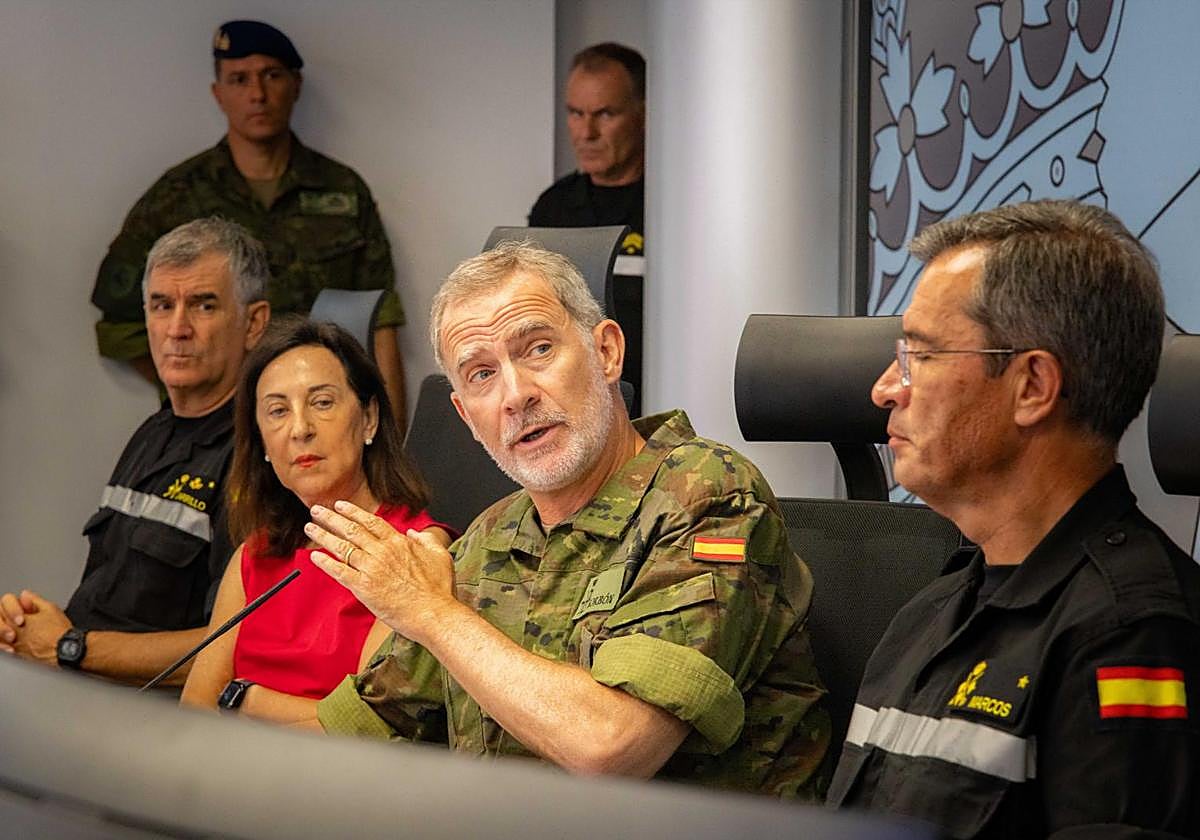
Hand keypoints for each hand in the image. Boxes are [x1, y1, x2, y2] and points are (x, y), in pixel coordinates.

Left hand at [0, 591, 68, 663]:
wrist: (65, 650)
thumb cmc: (59, 631)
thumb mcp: (50, 608)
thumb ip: (34, 600)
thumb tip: (25, 595)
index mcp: (18, 620)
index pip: (4, 609)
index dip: (14, 607)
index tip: (24, 610)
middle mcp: (13, 634)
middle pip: (2, 622)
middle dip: (10, 618)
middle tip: (22, 619)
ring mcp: (16, 645)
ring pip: (3, 637)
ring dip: (11, 632)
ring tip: (24, 630)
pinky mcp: (20, 655)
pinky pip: (10, 648)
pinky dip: (14, 643)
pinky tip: (25, 640)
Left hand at [306, 501, 458, 642]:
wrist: (433, 613)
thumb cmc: (439, 589)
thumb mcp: (440, 555)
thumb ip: (425, 540)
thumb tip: (412, 533)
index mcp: (399, 542)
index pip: (371, 522)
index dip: (353, 512)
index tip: (340, 506)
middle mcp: (382, 552)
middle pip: (351, 530)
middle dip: (331, 518)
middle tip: (317, 510)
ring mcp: (371, 569)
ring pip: (341, 547)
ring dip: (323, 536)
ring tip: (310, 528)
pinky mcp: (363, 587)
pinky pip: (339, 571)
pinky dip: (325, 563)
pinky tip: (314, 556)